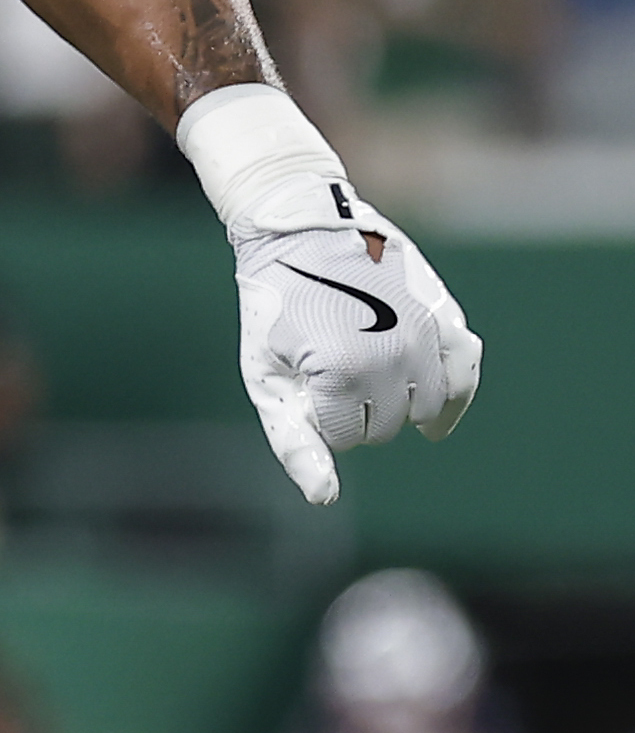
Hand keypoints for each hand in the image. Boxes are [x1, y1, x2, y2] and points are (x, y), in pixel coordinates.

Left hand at [230, 202, 480, 505]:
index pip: (344, 436)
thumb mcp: (267, 375)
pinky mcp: (444, 317)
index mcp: (341, 372)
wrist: (301, 233)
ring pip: (427, 409)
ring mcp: (424, 335)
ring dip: (399, 404)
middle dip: (356, 411)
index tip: (302, 381)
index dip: (318, 414)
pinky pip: (466, 373)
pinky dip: (454, 396)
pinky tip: (434, 416)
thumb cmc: (277, 311)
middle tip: (331, 373)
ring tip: (367, 375)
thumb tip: (325, 499)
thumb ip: (294, 441)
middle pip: (385, 427)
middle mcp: (392, 356)